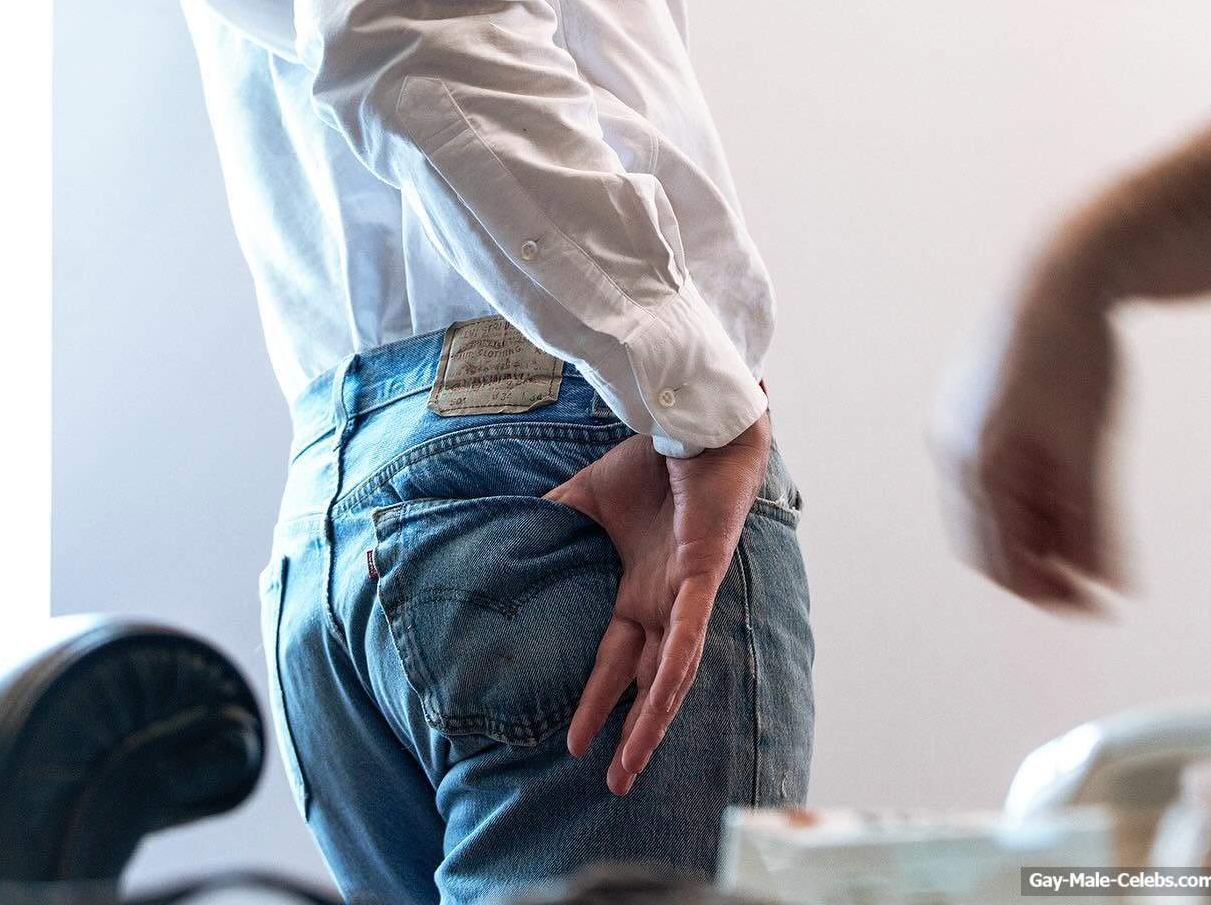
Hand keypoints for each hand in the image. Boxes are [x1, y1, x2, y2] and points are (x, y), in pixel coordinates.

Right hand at [541, 411, 771, 794]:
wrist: (694, 426)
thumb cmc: (652, 461)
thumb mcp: (589, 497)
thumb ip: (555, 517)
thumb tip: (509, 533)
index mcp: (640, 588)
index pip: (618, 657)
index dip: (599, 698)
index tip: (576, 741)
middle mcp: (664, 602)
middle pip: (644, 682)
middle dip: (630, 733)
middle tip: (615, 784)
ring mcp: (684, 595)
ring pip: (669, 675)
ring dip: (650, 722)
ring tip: (629, 767)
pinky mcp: (702, 578)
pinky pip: (687, 635)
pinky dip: (672, 671)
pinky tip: (657, 704)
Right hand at [931, 268, 1124, 610]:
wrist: (1059, 277)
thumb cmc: (1073, 356)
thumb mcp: (1090, 448)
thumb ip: (1094, 521)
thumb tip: (1110, 585)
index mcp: (976, 462)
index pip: (1002, 561)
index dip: (1051, 595)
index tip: (1097, 607)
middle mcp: (953, 447)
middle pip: (988, 540)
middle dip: (1039, 568)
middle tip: (1094, 584)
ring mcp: (957, 424)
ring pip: (992, 506)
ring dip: (1036, 530)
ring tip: (1090, 531)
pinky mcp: (971, 406)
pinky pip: (991, 471)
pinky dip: (1028, 494)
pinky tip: (1067, 488)